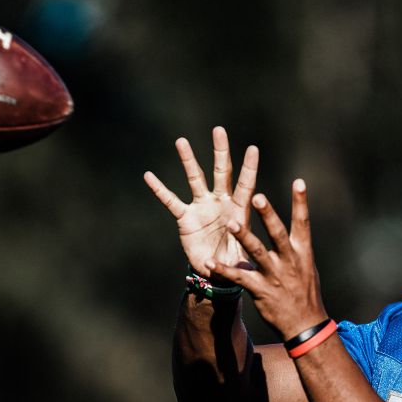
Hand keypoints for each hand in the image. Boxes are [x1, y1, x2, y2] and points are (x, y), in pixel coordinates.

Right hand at [143, 127, 258, 278]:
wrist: (215, 271)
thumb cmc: (235, 264)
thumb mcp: (242, 261)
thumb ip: (242, 256)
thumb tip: (240, 254)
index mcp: (239, 210)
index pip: (246, 185)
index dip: (249, 168)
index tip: (253, 148)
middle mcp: (221, 202)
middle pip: (222, 172)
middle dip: (220, 151)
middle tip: (219, 130)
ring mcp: (202, 207)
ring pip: (195, 178)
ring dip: (188, 160)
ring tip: (181, 141)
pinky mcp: (185, 217)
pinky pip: (171, 201)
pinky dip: (160, 189)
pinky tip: (148, 176)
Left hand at [206, 179, 328, 338]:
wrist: (305, 326)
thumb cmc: (305, 293)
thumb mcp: (306, 267)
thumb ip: (296, 247)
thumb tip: (293, 228)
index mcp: (302, 252)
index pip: (303, 223)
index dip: (301, 202)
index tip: (299, 182)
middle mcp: (289, 261)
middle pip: (277, 233)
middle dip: (268, 215)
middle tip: (257, 196)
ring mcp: (274, 276)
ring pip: (257, 252)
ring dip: (244, 236)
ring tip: (231, 222)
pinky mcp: (260, 290)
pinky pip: (239, 277)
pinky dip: (224, 270)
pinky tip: (210, 262)